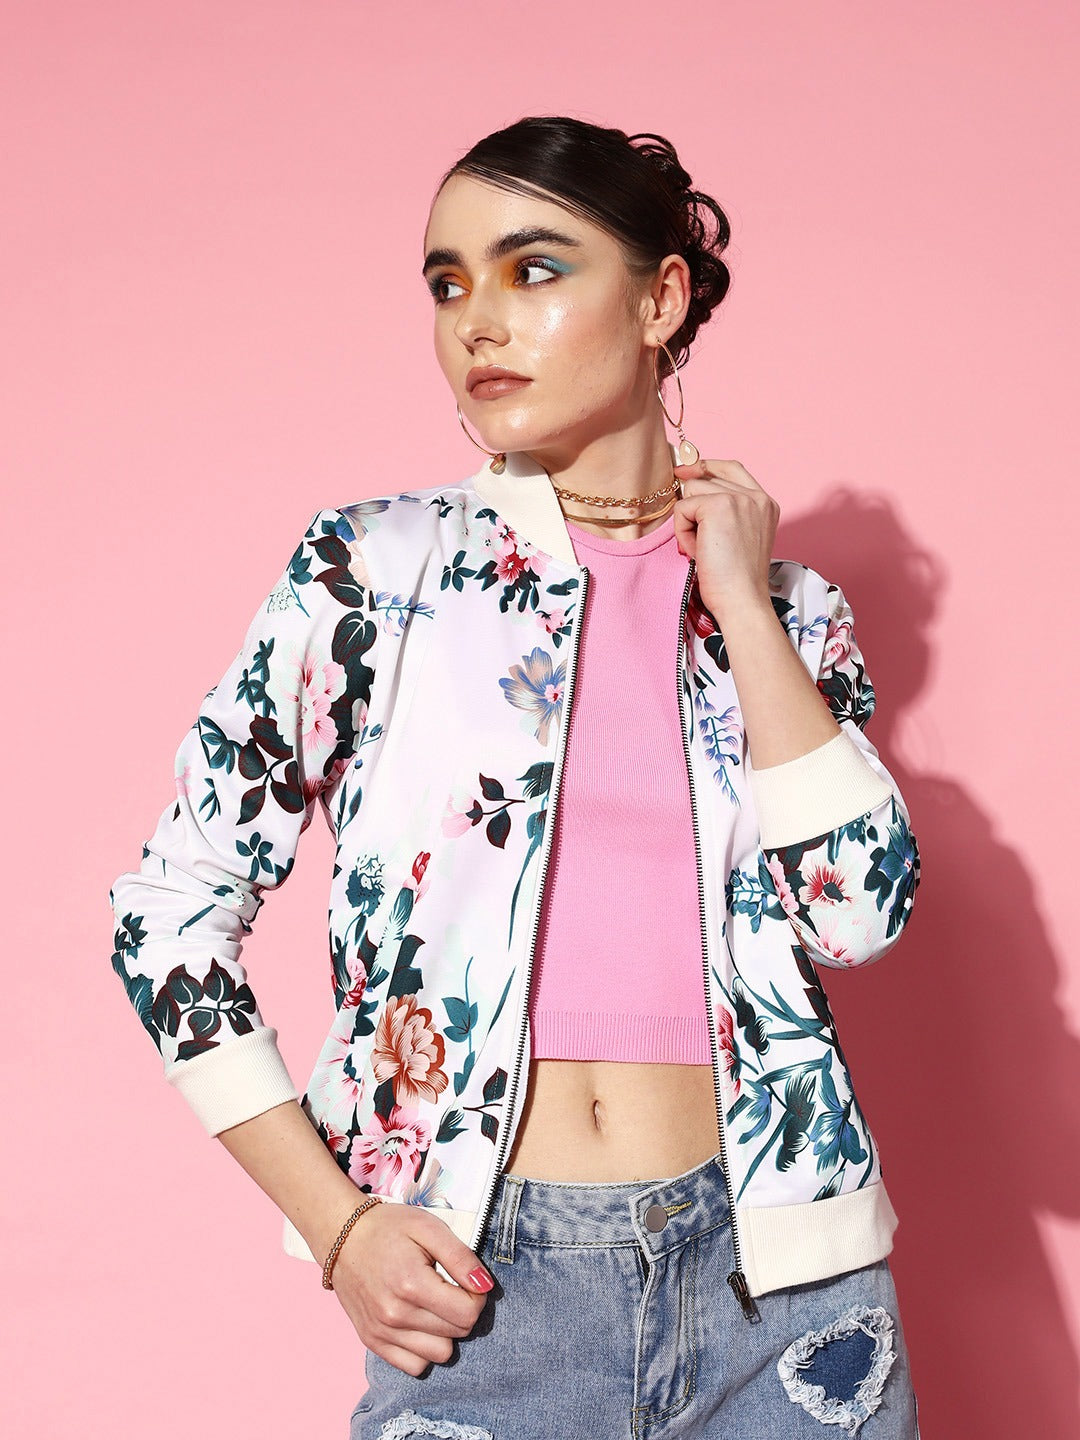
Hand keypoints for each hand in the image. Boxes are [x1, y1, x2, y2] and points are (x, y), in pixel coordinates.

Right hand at [329, 1202, 494, 1375]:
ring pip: (440, 1354)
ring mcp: (382, 1332)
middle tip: (448, 1287)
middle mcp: (395, 1315)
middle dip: (462, 1310)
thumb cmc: (388, 1228)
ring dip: (445, 1332)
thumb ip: (460, 1257)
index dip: (476, 1296)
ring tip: (433, 1304)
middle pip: (458, 1333)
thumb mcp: (428, 1228)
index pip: (468, 1313)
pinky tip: (419, 1322)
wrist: (343, 1237)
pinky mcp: (373, 1342)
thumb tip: (485, 1286)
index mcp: (412, 1284)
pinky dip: (424, 1349)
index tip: (466, 1280)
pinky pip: (415, 1366)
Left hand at [672, 459, 778, 624]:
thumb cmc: (735, 580)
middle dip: (694, 508)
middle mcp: (756, 496)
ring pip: (691, 490)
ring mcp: (739, 498)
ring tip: (702, 549)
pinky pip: (682, 508)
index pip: (731, 468)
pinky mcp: (718, 505)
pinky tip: (698, 552)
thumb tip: (687, 483)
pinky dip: (682, 533)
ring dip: (688, 522)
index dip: (705, 467)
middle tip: (701, 542)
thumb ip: (724, 510)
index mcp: (765, 503)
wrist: (742, 600)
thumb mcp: (737, 537)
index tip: (684, 472)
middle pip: (705, 477)